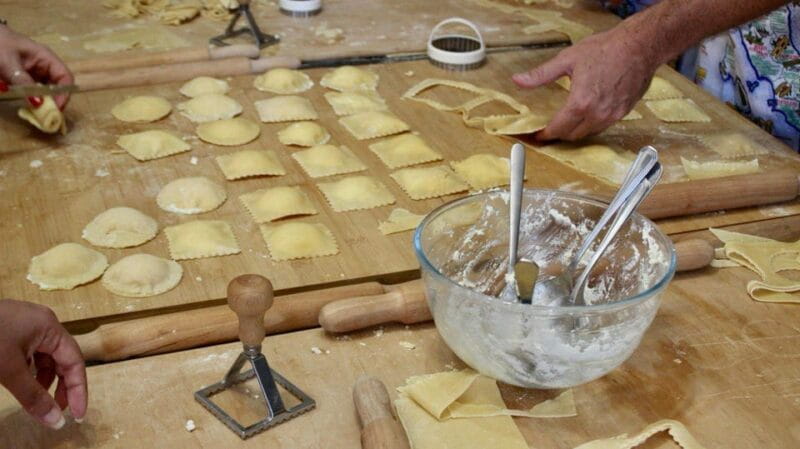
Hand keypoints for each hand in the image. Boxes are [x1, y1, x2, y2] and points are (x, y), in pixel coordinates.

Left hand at [0, 24, 72, 108]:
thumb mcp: (9, 63)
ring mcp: (35, 74)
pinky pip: (35, 93)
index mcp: (46, 58)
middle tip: (46, 116)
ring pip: (47, 92)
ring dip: (44, 103)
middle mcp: (45, 67)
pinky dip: (33, 101)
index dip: (64, 94)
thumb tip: (39, 103)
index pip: (65, 78)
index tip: (56, 108)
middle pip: (58, 87)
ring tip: (38, 114)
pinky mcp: (26, 80)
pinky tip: (29, 108)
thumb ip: (23, 81)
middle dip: (55, 102)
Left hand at [0, 299, 86, 428]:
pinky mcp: (9, 328)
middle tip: (57, 411)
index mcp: (49, 326)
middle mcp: (42, 322)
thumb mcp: (9, 372)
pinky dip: (29, 369)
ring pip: (44, 356)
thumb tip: (56, 422)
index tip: (77, 415)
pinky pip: (29, 351)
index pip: (74, 361)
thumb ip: (33, 397)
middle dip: (61, 386)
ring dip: (43, 379)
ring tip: (36, 399)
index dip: (78, 389)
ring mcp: (24, 323)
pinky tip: (20, 382)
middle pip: (62, 358)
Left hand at [512, 27, 657, 140]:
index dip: (546, 134)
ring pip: (589, 133)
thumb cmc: (605, 49)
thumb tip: (518, 81)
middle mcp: (597, 114)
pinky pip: (603, 126)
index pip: (558, 129)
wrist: (640, 46)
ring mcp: (613, 115)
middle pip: (573, 136)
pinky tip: (586, 115)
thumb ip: (541, 75)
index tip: (538, 135)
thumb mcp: (567, 59)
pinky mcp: (624, 112)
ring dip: (576, 131)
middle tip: (550, 129)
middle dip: (559, 134)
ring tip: (566, 123)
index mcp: (581, 103)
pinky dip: (592, 124)